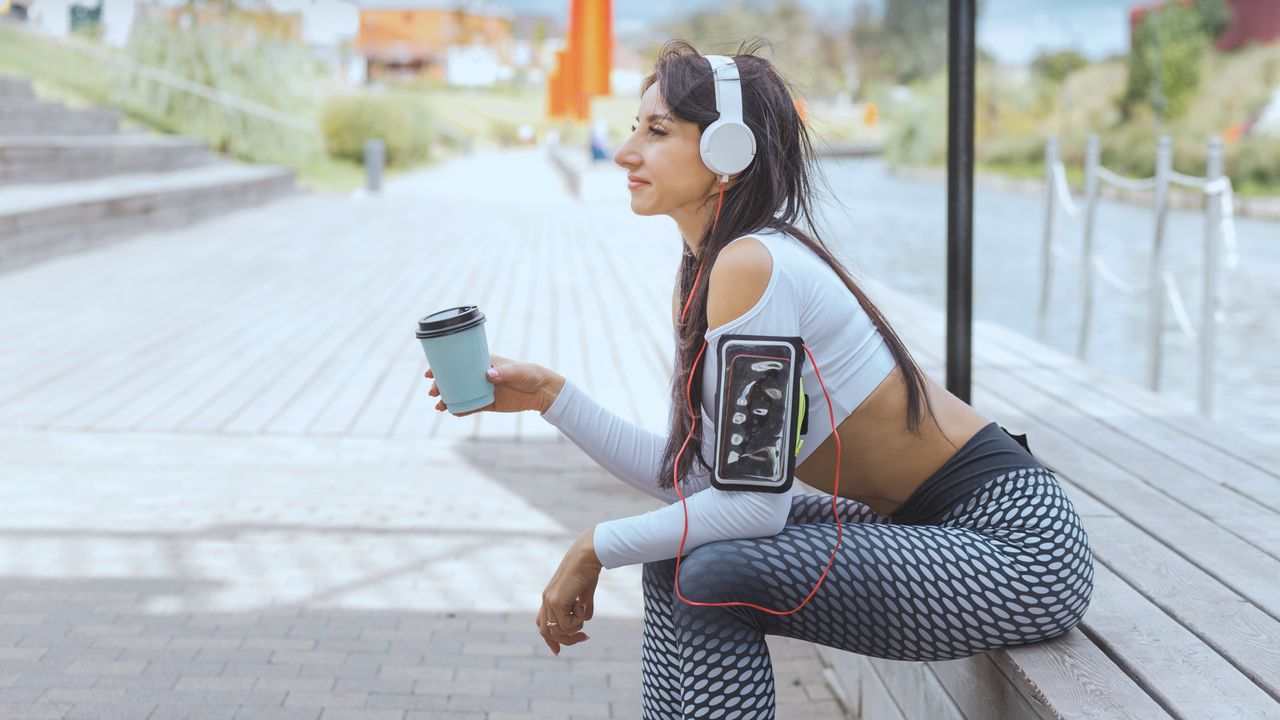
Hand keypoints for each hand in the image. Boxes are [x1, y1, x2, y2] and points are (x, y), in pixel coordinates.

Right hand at [426, 354, 551, 416]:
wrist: (542, 392)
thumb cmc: (531, 375)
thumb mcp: (519, 372)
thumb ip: (505, 372)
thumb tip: (488, 375)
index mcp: (484, 362)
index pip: (460, 362)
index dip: (443, 366)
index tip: (431, 371)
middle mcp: (480, 376)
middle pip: (456, 379)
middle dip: (441, 384)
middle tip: (433, 391)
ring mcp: (483, 390)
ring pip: (460, 394)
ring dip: (448, 398)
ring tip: (439, 406)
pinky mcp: (488, 403)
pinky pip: (471, 406)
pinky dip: (461, 409)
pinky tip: (452, 412)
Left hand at [536, 528, 601, 655]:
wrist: (587, 556)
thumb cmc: (588, 569)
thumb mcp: (585, 592)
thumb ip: (584, 606)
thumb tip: (587, 618)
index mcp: (549, 597)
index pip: (542, 625)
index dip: (550, 640)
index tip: (558, 652)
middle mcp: (546, 600)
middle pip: (547, 633)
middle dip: (567, 640)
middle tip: (586, 637)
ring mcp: (550, 601)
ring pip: (558, 631)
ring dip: (575, 627)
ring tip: (583, 608)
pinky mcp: (556, 601)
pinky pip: (566, 624)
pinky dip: (578, 620)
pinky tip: (582, 603)